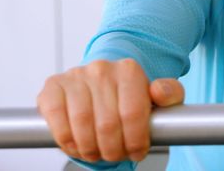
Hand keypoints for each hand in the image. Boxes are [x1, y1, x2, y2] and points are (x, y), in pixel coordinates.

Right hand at [37, 59, 184, 162]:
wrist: (102, 82)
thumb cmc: (129, 95)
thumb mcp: (158, 96)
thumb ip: (170, 93)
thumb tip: (160, 92)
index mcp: (129, 70)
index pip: (132, 114)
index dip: (134, 141)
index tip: (136, 152)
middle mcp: (101, 69)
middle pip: (107, 124)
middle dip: (113, 149)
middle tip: (115, 155)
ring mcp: (76, 76)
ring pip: (82, 125)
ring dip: (90, 148)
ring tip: (97, 152)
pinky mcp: (53, 86)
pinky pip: (56, 119)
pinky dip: (66, 140)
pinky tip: (77, 144)